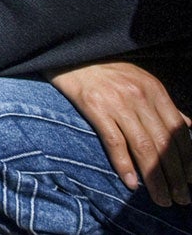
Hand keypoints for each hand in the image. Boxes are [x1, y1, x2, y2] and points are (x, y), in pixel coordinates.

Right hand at [51, 61, 191, 206]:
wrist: (71, 52)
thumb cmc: (105, 67)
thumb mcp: (140, 79)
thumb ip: (164, 104)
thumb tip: (188, 125)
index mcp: (154, 90)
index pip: (178, 131)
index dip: (187, 158)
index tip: (191, 180)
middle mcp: (140, 97)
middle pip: (164, 143)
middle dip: (176, 175)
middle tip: (182, 199)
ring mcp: (118, 103)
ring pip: (144, 147)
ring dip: (155, 177)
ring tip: (162, 198)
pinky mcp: (95, 108)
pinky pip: (114, 142)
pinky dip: (124, 164)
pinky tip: (132, 183)